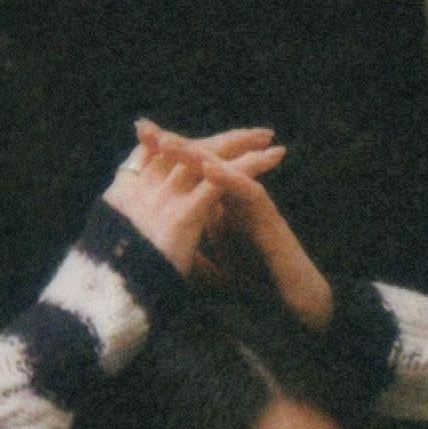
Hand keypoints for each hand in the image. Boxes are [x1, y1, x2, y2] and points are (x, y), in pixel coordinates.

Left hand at [127, 118, 336, 334]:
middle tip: (144, 128)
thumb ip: (193, 238)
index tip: (137, 139)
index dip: (165, 155)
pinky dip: (229, 179)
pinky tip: (209, 168)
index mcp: (219, 199)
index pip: (190, 170)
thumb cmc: (255, 274)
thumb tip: (163, 236)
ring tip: (168, 141)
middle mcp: (236, 194)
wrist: (291, 300)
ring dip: (196, 152)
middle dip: (174, 143)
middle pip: (204, 159)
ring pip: (225, 168)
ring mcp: (252, 202)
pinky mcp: (269, 217)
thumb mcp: (210, 255)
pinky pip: (248, 191)